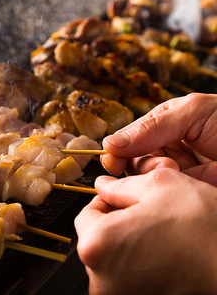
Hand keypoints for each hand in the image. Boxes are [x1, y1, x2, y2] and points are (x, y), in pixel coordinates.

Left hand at [74, 169, 216, 294]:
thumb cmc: (203, 229)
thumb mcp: (158, 185)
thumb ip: (119, 185)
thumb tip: (103, 185)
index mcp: (98, 246)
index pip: (86, 214)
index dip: (107, 201)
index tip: (124, 199)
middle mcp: (102, 280)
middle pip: (97, 238)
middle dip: (116, 222)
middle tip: (145, 215)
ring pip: (113, 258)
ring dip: (128, 242)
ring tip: (157, 234)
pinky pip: (127, 276)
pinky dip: (139, 262)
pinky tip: (162, 251)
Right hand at [101, 93, 216, 181]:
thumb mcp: (193, 112)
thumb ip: (151, 126)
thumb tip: (109, 143)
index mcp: (163, 124)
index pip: (130, 139)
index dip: (118, 152)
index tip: (112, 164)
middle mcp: (167, 147)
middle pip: (135, 161)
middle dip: (145, 165)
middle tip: (166, 165)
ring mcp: (180, 170)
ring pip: (150, 180)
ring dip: (162, 177)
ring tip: (185, 171)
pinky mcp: (190, 190)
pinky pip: (170, 193)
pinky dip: (177, 190)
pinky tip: (196, 181)